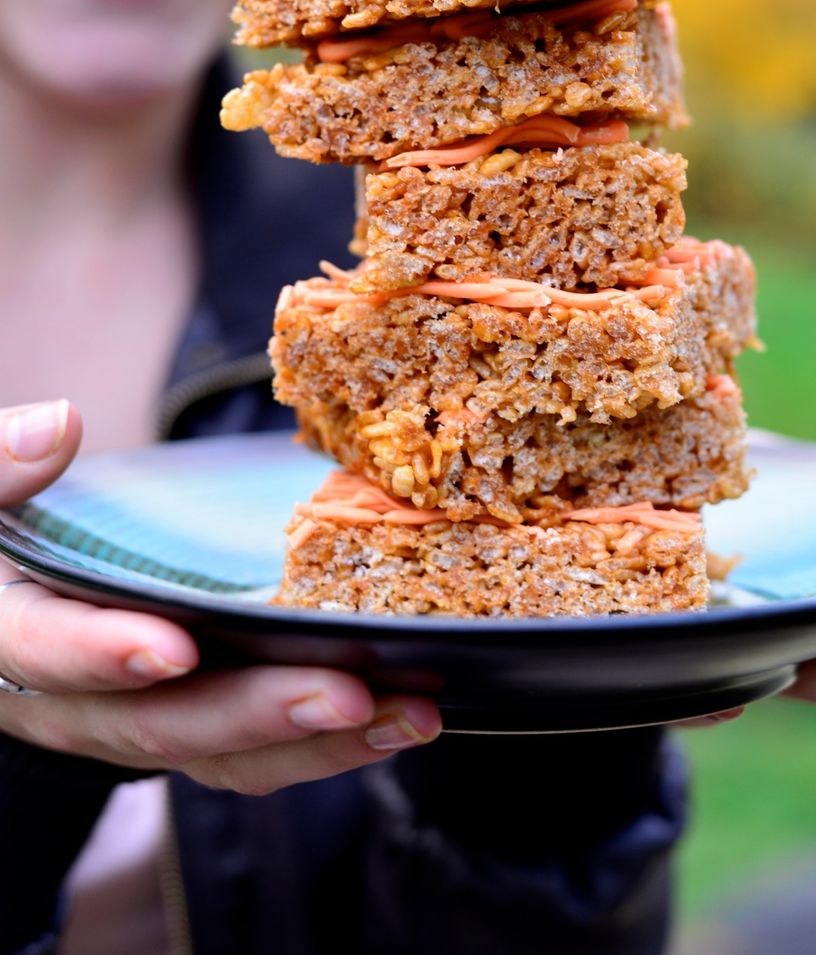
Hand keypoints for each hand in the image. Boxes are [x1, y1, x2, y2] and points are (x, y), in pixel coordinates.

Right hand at [0, 400, 440, 793]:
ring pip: (224, 753)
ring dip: (321, 742)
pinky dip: (330, 742)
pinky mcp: (193, 726)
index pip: (47, 654)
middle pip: (160, 723)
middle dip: (258, 711)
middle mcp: (73, 702)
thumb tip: (56, 426)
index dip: (105, 654)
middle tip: (347, 693)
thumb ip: (2, 465)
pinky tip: (402, 714)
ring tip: (410, 713)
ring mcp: (139, 724)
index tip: (174, 647)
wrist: (12, 591)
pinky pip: (257, 750)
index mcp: (12, 638)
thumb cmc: (4, 530)